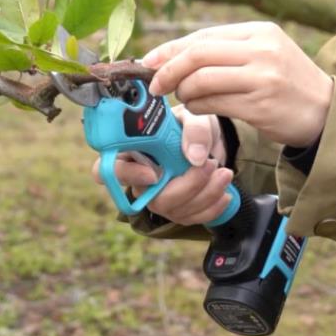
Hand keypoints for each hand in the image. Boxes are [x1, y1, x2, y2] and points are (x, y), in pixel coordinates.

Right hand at [92, 105, 233, 224]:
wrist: (211, 141)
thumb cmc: (191, 126)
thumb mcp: (194, 117)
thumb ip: (194, 129)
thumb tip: (194, 157)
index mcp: (131, 152)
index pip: (109, 171)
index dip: (128, 177)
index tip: (155, 173)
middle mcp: (140, 179)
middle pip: (151, 198)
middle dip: (185, 186)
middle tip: (209, 165)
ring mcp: (158, 197)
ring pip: (174, 211)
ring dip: (204, 195)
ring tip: (225, 173)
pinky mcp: (177, 210)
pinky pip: (190, 219)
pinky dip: (212, 208)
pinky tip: (225, 193)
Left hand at [142, 21, 333, 147]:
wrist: (325, 110)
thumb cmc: (287, 82)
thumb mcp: (264, 54)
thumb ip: (227, 51)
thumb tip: (175, 55)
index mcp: (260, 32)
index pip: (203, 36)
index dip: (170, 49)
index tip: (149, 62)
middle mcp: (261, 50)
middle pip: (198, 54)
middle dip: (168, 70)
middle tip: (155, 86)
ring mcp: (261, 78)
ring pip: (202, 80)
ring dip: (183, 92)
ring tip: (183, 98)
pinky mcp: (259, 105)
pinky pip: (213, 104)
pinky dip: (196, 107)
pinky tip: (197, 108)